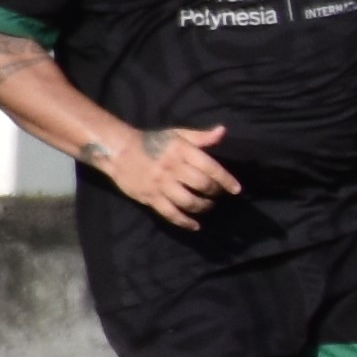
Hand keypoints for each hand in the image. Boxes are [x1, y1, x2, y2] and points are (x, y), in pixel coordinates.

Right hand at [94, 124, 241, 229]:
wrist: (119, 151)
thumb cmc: (152, 142)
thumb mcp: (176, 134)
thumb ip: (201, 137)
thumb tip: (222, 131)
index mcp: (181, 151)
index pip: (209, 167)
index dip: (226, 180)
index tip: (236, 189)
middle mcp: (172, 168)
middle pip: (201, 185)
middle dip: (214, 192)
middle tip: (217, 194)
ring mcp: (160, 184)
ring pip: (188, 201)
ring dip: (203, 207)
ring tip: (207, 206)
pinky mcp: (150, 197)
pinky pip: (170, 213)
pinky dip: (185, 222)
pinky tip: (195, 225)